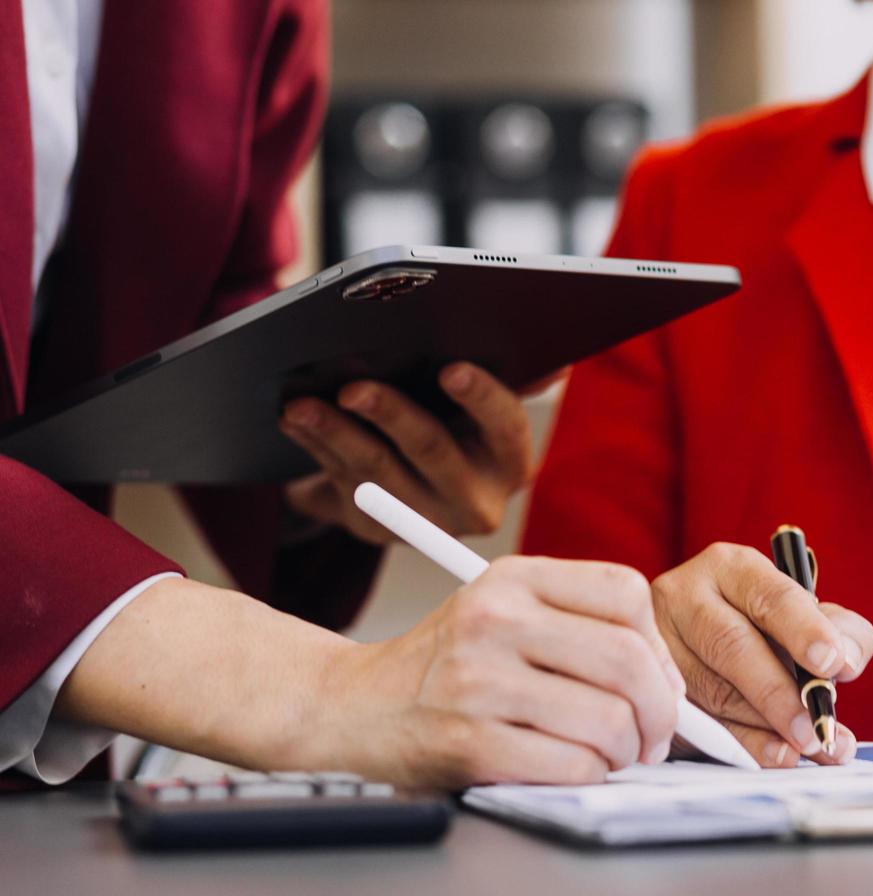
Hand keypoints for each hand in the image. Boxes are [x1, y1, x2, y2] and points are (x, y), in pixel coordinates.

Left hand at [278, 362, 532, 543]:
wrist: (421, 487)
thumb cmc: (458, 427)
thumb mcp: (486, 410)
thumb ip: (516, 380)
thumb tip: (554, 365)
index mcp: (511, 462)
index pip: (506, 427)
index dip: (481, 398)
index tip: (451, 368)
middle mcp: (476, 501)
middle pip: (433, 452)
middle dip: (391, 415)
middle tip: (353, 388)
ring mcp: (425, 522)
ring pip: (378, 475)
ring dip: (335, 436)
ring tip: (301, 406)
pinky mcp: (378, 530)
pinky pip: (343, 487)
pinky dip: (316, 450)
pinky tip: (294, 423)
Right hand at [319, 556, 684, 786]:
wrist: (350, 706)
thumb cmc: (446, 665)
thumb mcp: (502, 611)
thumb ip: (579, 625)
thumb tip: (670, 681)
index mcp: (512, 578)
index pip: (626, 593)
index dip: (660, 646)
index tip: (660, 682)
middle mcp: (494, 618)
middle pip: (628, 660)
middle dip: (659, 711)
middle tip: (654, 736)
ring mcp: (478, 680)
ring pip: (608, 719)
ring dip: (625, 751)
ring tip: (612, 756)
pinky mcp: (468, 742)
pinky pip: (571, 764)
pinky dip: (590, 775)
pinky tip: (575, 770)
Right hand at [652, 543, 872, 768]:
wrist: (706, 653)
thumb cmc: (764, 631)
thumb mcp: (806, 618)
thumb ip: (840, 631)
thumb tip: (847, 660)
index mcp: (730, 568)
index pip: (769, 595)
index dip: (803, 629)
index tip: (832, 662)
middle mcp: (685, 596)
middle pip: (732, 645)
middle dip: (781, 691)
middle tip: (818, 725)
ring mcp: (659, 645)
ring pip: (714, 690)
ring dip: (767, 726)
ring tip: (809, 746)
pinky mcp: (652, 691)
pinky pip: (698, 723)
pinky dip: (743, 744)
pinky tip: (776, 754)